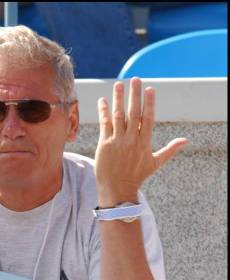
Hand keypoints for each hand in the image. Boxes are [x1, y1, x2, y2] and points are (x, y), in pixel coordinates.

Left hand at [94, 77, 187, 206]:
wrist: (117, 190)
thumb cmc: (137, 177)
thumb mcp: (155, 163)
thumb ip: (170, 149)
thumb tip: (186, 141)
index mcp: (144, 142)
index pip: (148, 118)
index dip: (149, 103)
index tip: (150, 89)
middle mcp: (131, 140)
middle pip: (133, 113)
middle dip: (134, 95)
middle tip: (135, 79)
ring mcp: (117, 141)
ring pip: (118, 115)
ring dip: (118, 98)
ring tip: (118, 84)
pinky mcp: (104, 144)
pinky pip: (104, 124)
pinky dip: (103, 111)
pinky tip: (103, 100)